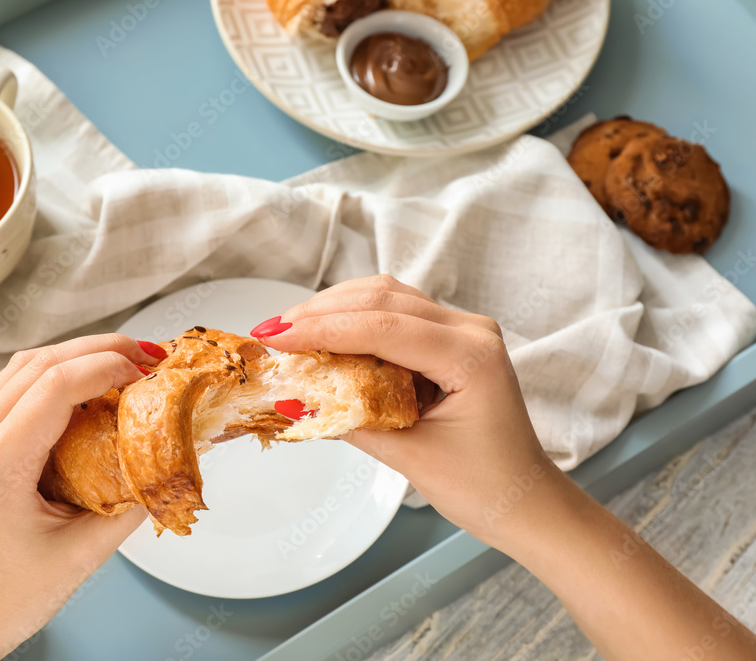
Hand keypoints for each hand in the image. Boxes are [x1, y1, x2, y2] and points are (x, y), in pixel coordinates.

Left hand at [0, 334, 162, 659]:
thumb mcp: (79, 557)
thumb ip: (130, 508)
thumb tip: (168, 469)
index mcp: (1, 461)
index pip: (56, 384)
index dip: (108, 366)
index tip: (150, 373)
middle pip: (41, 361)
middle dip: (100, 347)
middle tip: (149, 355)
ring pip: (25, 367)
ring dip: (77, 354)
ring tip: (124, 363)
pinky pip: (18, 388)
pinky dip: (58, 375)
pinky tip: (89, 391)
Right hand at [255, 275, 755, 660]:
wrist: (526, 500)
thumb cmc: (482, 487)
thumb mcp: (409, 457)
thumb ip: (351, 420)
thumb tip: (294, 397)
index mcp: (470, 356)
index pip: (383, 327)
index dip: (322, 328)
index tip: (274, 336)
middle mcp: (471, 329)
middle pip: (383, 297)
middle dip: (321, 311)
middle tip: (272, 332)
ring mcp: (465, 329)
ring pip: (388, 297)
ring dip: (336, 309)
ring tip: (290, 331)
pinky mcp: (452, 338)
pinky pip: (397, 315)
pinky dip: (357, 321)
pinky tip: (326, 336)